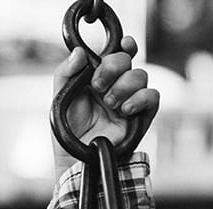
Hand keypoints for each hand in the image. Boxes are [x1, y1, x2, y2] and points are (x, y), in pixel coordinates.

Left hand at [52, 35, 159, 177]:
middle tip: (98, 85)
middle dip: (113, 67)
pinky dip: (140, 99)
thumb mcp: (60, 99)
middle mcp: (116, 86)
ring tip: (109, 103)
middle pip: (127, 60)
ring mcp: (130, 100)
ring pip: (141, 76)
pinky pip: (152, 97)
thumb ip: (65, 73)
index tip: (121, 44)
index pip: (117, 53)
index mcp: (98, 77)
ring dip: (123, 86)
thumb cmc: (67, 131)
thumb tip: (79, 52)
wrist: (76, 159)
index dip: (123, 45)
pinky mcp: (142, 116)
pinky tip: (125, 110)